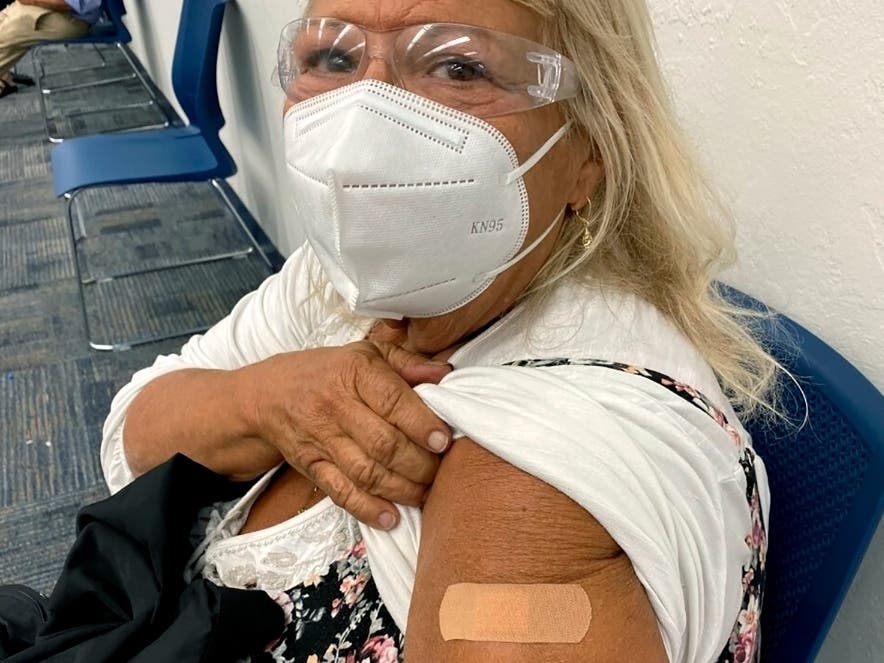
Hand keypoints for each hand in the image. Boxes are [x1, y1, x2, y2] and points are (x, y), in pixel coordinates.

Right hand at [241, 341, 451, 528]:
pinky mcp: (311, 466)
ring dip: (401, 489)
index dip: (422, 424)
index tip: (444, 440)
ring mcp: (321, 439)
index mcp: (353, 371)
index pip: (392, 401)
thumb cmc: (327, 372)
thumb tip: (445, 373)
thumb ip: (407, 363)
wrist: (268, 395)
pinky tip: (391, 517)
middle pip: (384, 443)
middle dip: (419, 464)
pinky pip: (341, 492)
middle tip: (440, 471)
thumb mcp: (366, 354)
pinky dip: (368, 509)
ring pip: (367, 472)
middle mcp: (335, 405)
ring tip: (424, 493)